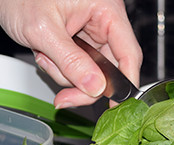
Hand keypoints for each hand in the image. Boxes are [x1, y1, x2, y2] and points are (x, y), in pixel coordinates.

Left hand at [0, 0, 141, 108]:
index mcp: (105, 9)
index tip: (116, 104)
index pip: (129, 52)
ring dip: (65, 74)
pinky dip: (60, 70)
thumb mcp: (44, 32)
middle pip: (109, 68)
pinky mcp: (79, 43)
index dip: (125, 82)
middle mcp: (102, 21)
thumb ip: (71, 61)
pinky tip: (46, 54)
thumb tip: (95, 87)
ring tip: (45, 55)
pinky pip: (78, 69)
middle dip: (83, 84)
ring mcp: (91, 33)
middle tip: (65, 96)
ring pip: (91, 73)